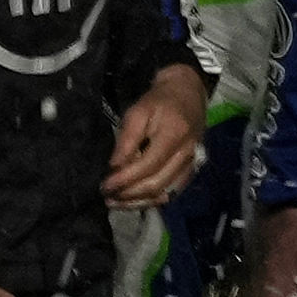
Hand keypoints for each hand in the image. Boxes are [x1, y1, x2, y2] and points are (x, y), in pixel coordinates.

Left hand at [106, 64, 212, 205]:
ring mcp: (192, 164)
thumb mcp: (137, 112)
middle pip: (156, 185)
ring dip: (138, 203)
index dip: (124, 179)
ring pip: (164, 194)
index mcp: (174, 136)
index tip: (104, 186)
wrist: (187, 93)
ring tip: (116, 203)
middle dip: (128, 195)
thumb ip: (126, 140)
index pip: (147, 166)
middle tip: (107, 196)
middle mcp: (186, 154)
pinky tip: (135, 201)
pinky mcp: (191, 170)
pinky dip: (152, 201)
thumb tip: (114, 168)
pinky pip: (172, 193)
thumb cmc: (159, 101)